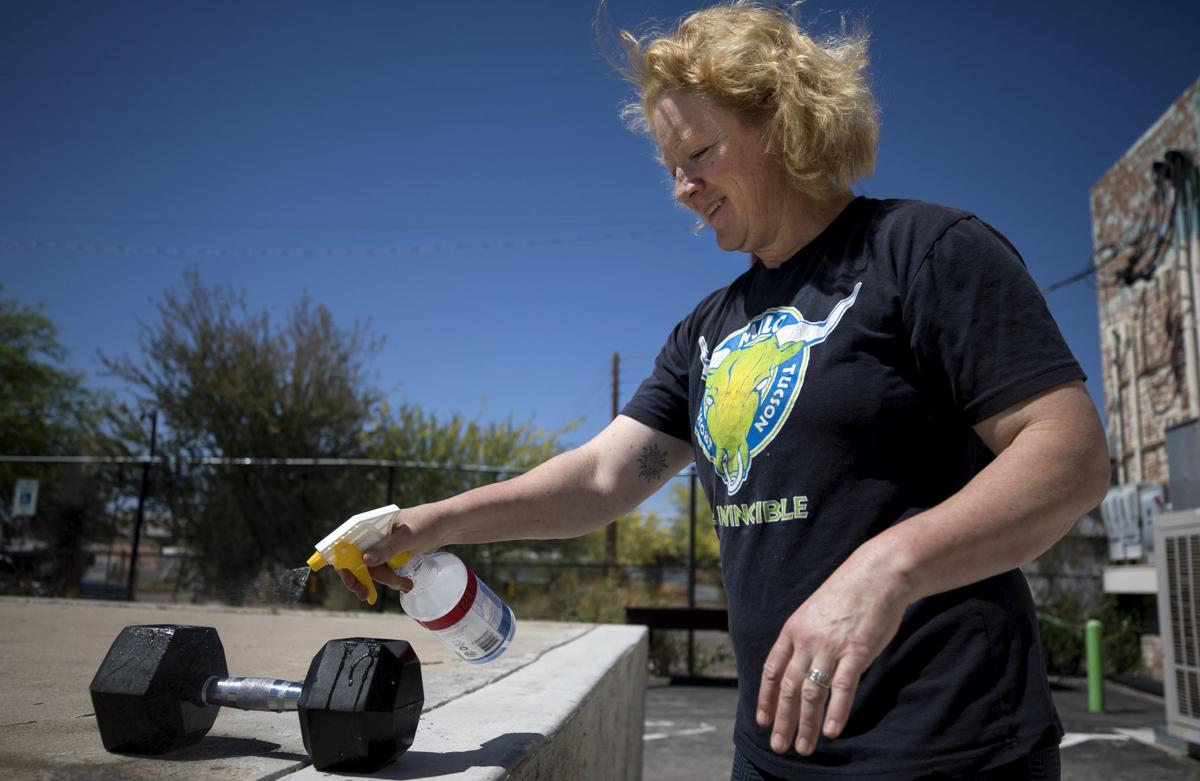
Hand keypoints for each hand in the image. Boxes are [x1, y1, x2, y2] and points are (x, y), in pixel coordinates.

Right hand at [336, 507, 438, 601]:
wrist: (446, 526)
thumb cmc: (426, 523)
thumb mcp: (406, 536)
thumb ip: (387, 548)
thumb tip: (364, 559)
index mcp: (369, 525)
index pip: (346, 544)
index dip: (343, 562)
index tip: (350, 579)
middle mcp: (371, 536)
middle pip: (356, 562)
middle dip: (361, 580)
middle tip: (365, 595)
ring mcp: (381, 547)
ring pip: (374, 570)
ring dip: (387, 581)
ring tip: (407, 585)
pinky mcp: (390, 555)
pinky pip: (385, 571)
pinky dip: (393, 580)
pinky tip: (405, 584)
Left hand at [755, 547, 909, 755]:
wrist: (877, 574)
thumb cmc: (847, 594)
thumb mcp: (814, 612)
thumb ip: (804, 638)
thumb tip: (798, 667)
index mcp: (793, 630)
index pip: (771, 671)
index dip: (766, 699)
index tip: (763, 722)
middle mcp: (807, 640)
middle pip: (789, 688)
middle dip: (783, 721)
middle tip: (779, 747)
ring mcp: (831, 646)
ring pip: (812, 693)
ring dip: (806, 724)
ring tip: (804, 748)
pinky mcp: (857, 651)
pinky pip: (842, 687)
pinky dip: (836, 712)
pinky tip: (831, 732)